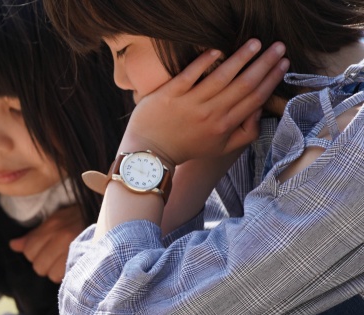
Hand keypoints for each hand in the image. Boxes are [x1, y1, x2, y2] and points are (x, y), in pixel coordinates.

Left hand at [9, 205, 85, 282]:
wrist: (111, 218)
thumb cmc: (80, 220)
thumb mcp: (56, 220)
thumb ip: (34, 235)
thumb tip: (13, 246)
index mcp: (53, 226)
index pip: (29, 251)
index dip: (35, 254)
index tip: (47, 250)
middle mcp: (62, 236)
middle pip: (38, 266)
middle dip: (45, 264)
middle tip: (57, 257)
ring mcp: (75, 248)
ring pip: (51, 274)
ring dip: (56, 271)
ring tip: (65, 261)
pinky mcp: (85, 259)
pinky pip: (65, 277)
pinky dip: (67, 274)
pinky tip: (72, 265)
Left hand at [123, 39, 289, 164]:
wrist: (149, 154)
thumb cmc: (186, 149)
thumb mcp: (220, 149)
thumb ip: (245, 133)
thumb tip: (260, 110)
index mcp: (225, 126)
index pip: (254, 98)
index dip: (272, 80)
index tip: (283, 64)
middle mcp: (210, 114)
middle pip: (244, 84)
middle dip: (265, 64)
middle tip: (279, 47)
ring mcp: (190, 103)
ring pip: (222, 77)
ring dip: (241, 58)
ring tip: (256, 43)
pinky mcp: (170, 95)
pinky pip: (190, 75)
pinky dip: (204, 62)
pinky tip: (218, 50)